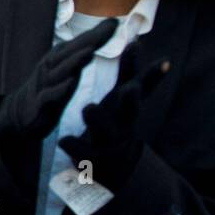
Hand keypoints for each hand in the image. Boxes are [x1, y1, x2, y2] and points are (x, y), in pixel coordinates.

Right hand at [0, 18, 117, 146]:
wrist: (19, 113)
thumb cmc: (49, 87)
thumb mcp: (64, 67)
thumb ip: (83, 51)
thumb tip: (108, 28)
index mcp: (58, 59)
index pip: (80, 44)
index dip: (97, 34)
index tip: (115, 22)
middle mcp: (50, 68)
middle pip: (69, 52)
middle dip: (88, 41)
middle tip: (109, 29)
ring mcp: (43, 86)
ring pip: (58, 72)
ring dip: (73, 61)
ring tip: (90, 52)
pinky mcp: (39, 105)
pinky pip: (48, 96)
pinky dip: (58, 89)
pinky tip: (70, 83)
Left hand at [59, 39, 168, 190]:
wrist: (113, 168)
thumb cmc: (117, 124)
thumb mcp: (125, 101)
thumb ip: (134, 76)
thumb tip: (151, 48)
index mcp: (127, 108)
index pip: (139, 86)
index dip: (143, 70)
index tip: (138, 46)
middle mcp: (123, 125)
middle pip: (131, 113)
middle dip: (131, 101)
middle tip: (129, 89)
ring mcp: (109, 143)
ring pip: (105, 132)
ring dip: (98, 120)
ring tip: (88, 107)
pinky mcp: (93, 160)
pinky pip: (83, 153)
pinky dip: (74, 146)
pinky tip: (64, 140)